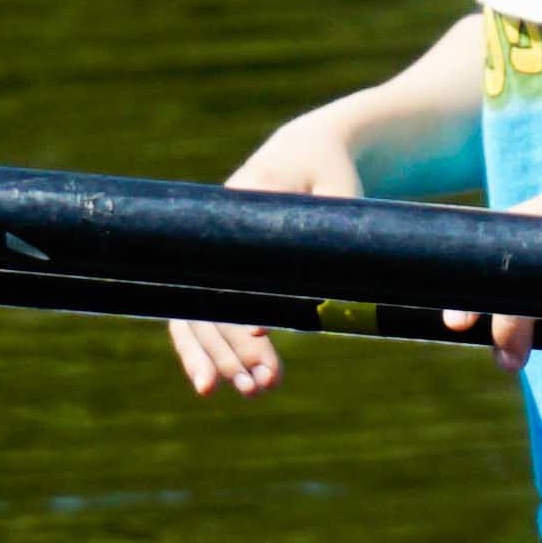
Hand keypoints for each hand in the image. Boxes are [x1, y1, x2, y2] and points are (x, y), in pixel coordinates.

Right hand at [170, 114, 370, 399]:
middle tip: (261, 386)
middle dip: (232, 348)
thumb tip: (333, 295)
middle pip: (210, 300)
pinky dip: (211, 350)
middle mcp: (217, 235)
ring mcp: (214, 255)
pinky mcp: (220, 271)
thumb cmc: (330, 169)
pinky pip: (203, 316)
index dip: (241, 307)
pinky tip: (221, 385)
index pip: (232, 267)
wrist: (308, 150)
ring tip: (255, 392)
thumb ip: (338, 231)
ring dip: (222, 358)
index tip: (264, 338)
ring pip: (200, 316)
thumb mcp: (341, 192)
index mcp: (243, 206)